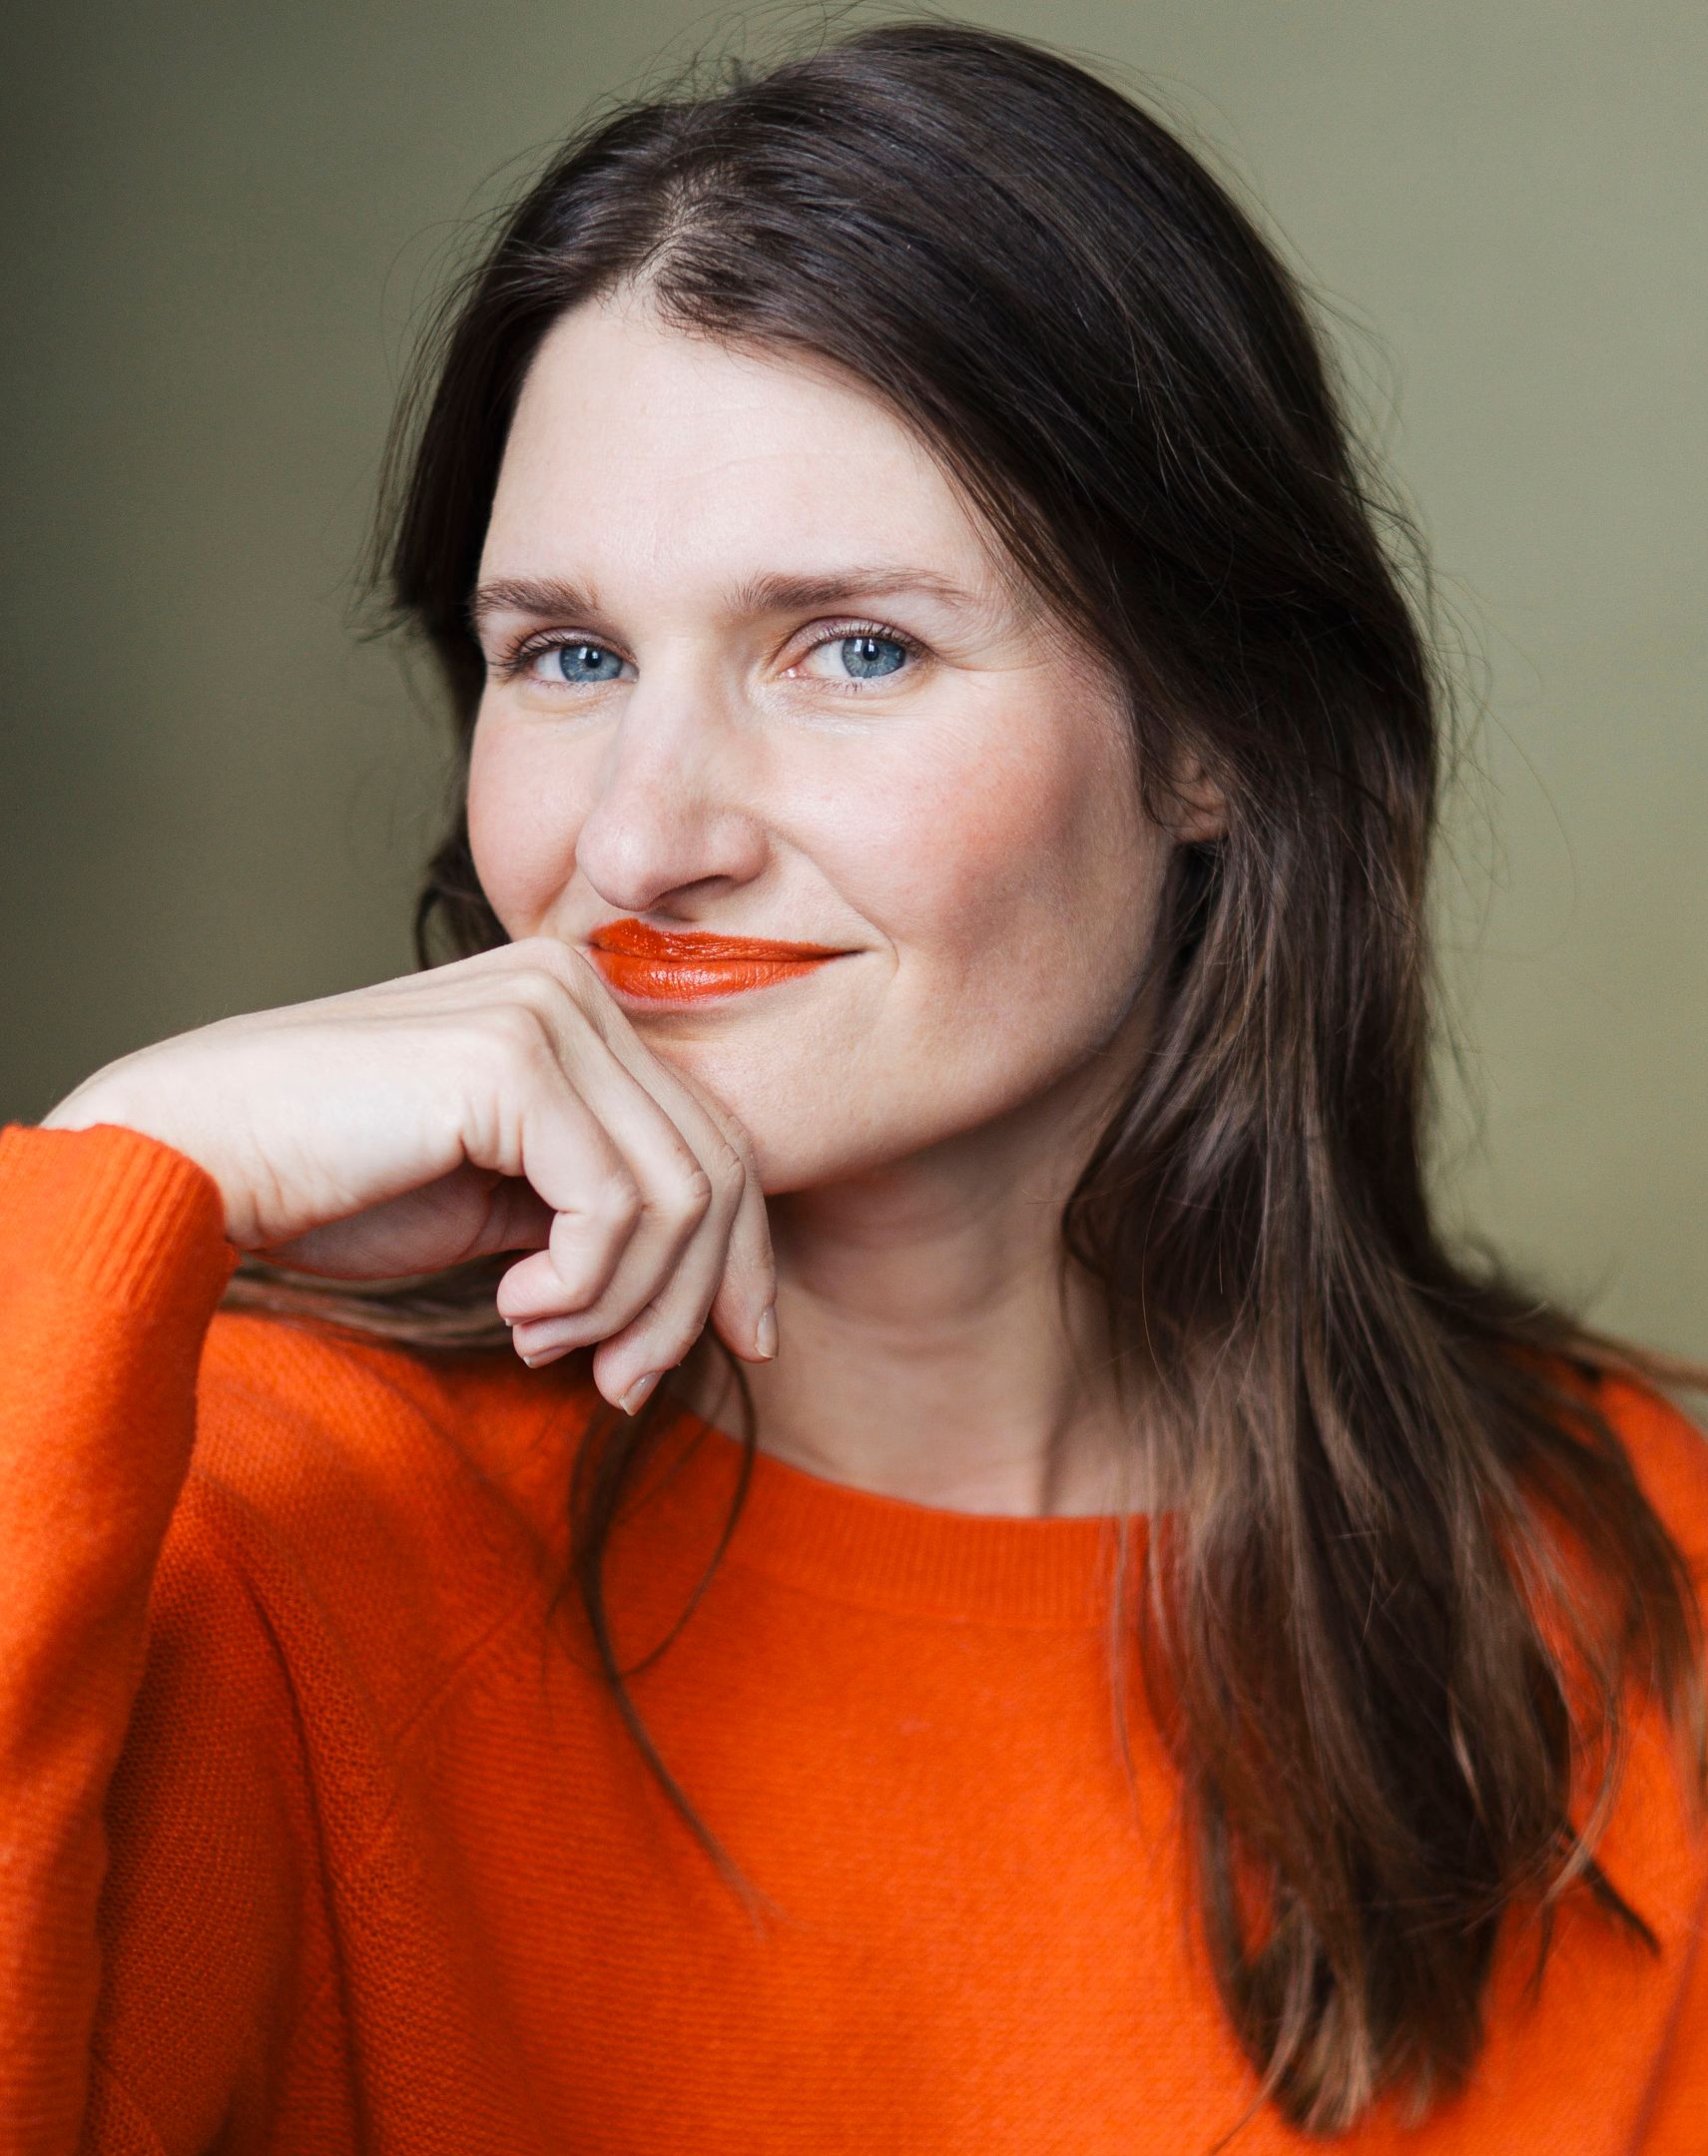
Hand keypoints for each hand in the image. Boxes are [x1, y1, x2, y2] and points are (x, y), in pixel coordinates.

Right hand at [40, 938, 776, 1409]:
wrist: (195, 1159)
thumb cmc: (336, 1186)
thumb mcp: (505, 1196)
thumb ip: (603, 1206)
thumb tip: (723, 1290)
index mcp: (580, 1003)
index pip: (716, 1136)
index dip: (738, 1257)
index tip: (721, 1350)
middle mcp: (576, 986)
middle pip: (718, 1167)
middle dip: (688, 1302)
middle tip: (619, 1382)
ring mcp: (548, 1012)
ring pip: (681, 1198)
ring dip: (624, 1306)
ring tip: (539, 1341)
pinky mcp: (515, 1062)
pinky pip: (616, 1209)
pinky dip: (581, 1287)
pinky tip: (512, 1307)